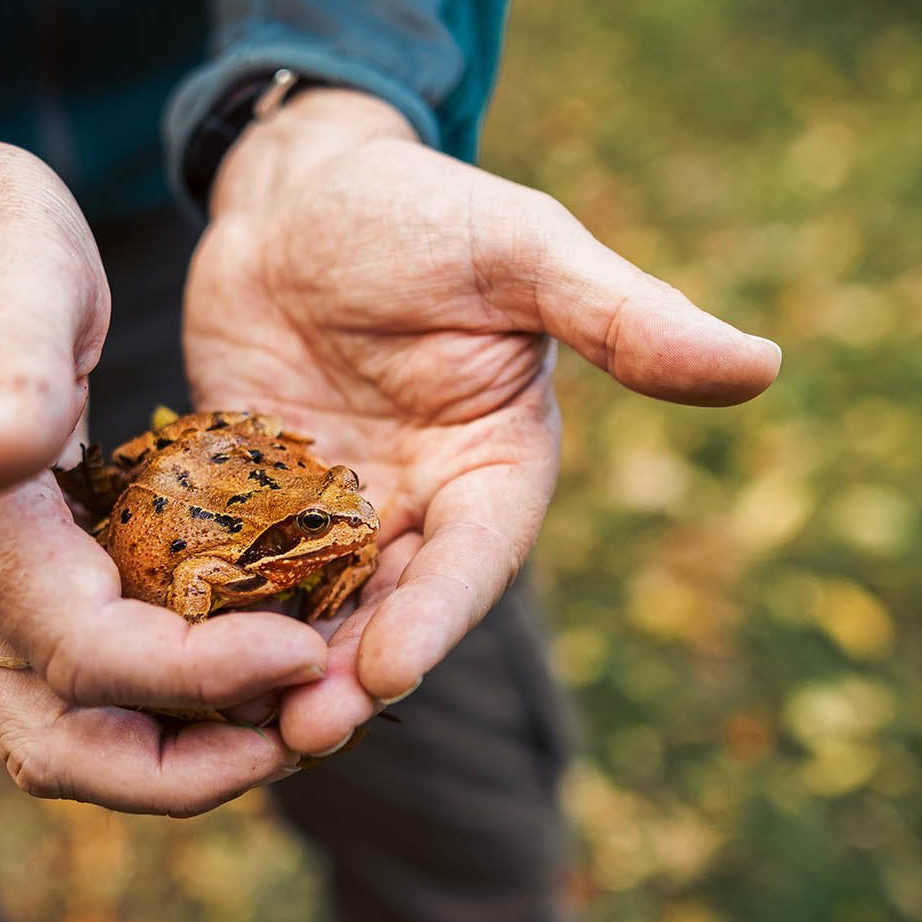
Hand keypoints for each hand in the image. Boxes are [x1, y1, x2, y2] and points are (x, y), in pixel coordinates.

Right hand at [0, 52, 326, 812]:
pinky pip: (102, 683)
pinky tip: (271, 658)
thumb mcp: (7, 262)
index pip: (86, 654)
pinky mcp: (27, 582)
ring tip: (305, 714)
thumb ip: (8, 362)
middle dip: (193, 771)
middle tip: (312, 731)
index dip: (198, 676)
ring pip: (81, 736)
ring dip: (193, 752)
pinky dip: (184, 700)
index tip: (305, 650)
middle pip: (68, 748)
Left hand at [188, 88, 781, 756]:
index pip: (473, 562)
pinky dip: (209, 619)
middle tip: (301, 732)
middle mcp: (423, 511)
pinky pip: (234, 578)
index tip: (390, 670)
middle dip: (349, 675)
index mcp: (498, 470)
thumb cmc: (422, 207)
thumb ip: (624, 317)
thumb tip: (762, 362)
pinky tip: (159, 656)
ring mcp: (335, 518)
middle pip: (392, 612)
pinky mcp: (254, 510)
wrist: (298, 189)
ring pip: (311, 614)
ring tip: (229, 721)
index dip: (435, 618)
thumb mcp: (524, 250)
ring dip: (277, 670)